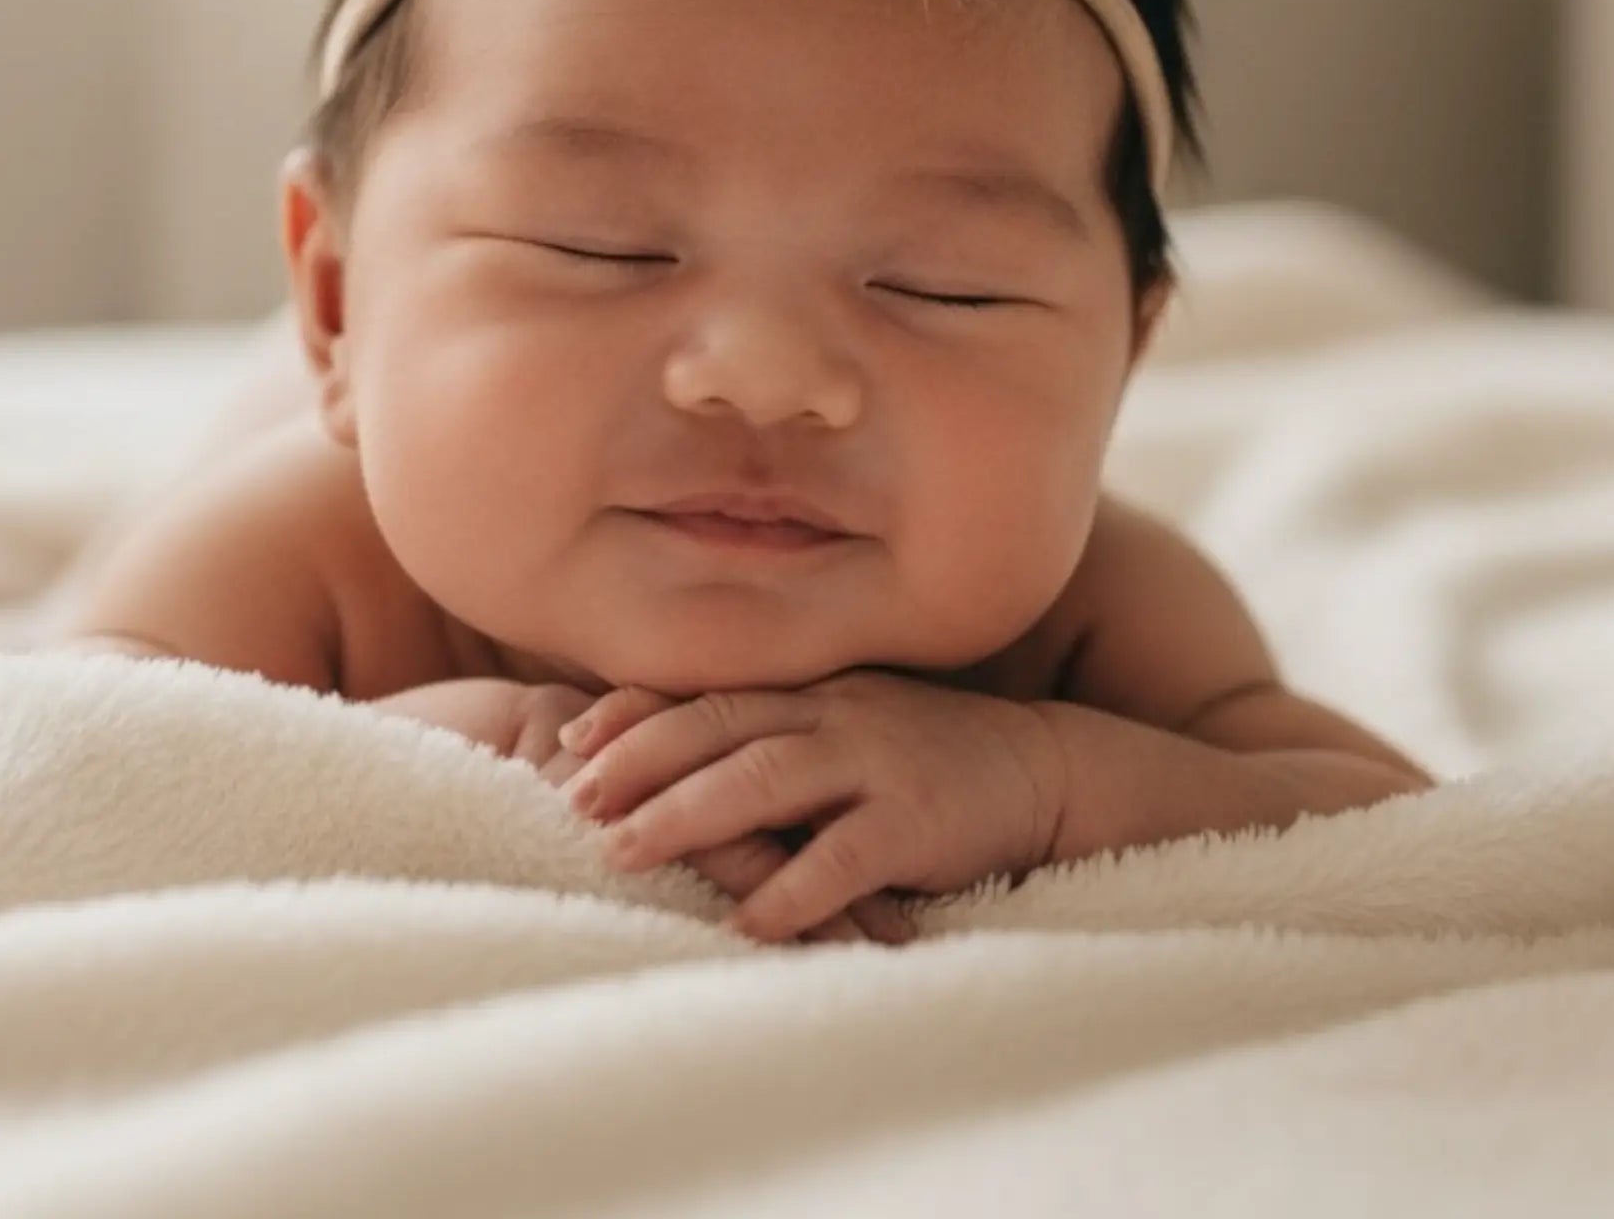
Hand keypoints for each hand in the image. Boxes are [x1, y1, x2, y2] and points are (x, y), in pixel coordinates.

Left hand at [556, 669, 1066, 944]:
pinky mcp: (918, 821)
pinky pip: (845, 855)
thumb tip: (685, 765)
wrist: (1042, 767)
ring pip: (765, 778)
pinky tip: (748, 921)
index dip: (637, 712)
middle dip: (640, 760)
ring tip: (624, 851)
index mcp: (812, 693)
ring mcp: (876, 761)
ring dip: (688, 814)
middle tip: (574, 797)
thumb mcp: (849, 726)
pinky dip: (792, 887)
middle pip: (720, 726)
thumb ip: (781, 734)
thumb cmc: (926, 756)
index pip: (709, 693)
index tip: (571, 736)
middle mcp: (834, 715)